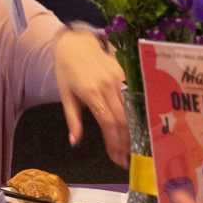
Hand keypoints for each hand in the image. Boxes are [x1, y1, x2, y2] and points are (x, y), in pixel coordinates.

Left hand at [55, 29, 128, 166]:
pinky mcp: (125, 73)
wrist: (76, 42)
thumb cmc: (67, 69)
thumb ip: (72, 119)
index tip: (116, 159)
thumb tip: (74, 142)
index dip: (114, 143)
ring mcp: (119, 78)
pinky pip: (134, 99)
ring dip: (132, 132)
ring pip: (131, 110)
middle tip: (127, 160)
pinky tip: (138, 128)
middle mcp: (108, 85)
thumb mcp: (65, 95)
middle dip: (125, 143)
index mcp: (91, 92)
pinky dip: (136, 116)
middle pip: (122, 120)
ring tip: (133, 149)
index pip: (108, 123)